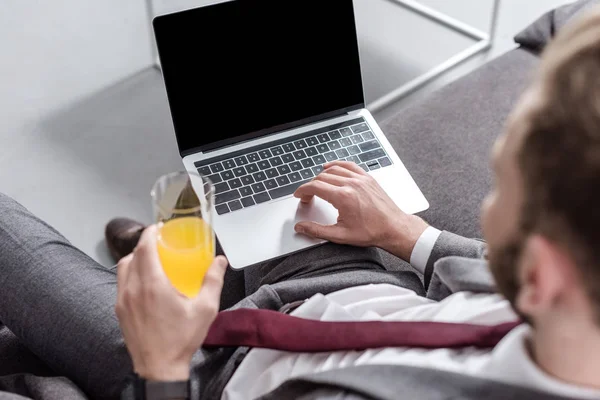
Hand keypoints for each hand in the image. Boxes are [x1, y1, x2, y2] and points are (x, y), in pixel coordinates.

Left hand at [116, 225, 227, 380]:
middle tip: (158, 241)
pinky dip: (130, 274)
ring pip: (122, 268)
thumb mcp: (205, 309)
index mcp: (152, 285)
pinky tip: (144, 281)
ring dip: (135, 258)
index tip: (158, 227)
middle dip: (144, 244)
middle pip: (132, 255)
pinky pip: (121, 283)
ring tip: (151, 259)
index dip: (150, 233)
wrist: (159, 368)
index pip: (145, 248)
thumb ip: (213, 281)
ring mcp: (123, 300)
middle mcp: (133, 289)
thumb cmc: (181, 339)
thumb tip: (220, 261)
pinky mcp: (120, 311)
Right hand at [293, 161, 428, 260]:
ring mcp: (360, 179)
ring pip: (333, 169)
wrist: (393, 228)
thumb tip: (301, 227)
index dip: (303, 190)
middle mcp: (351, 184)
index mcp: (343, 197)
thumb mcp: (340, 235)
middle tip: (308, 197)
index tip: (299, 195)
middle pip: (322, 177)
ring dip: (321, 176)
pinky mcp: (367, 178)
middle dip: (311, 186)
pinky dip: (337, 164)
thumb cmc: (372, 232)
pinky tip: (331, 168)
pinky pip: (349, 165)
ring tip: (317, 185)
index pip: (315, 186)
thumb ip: (317, 230)